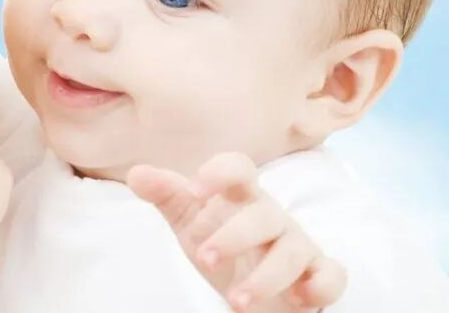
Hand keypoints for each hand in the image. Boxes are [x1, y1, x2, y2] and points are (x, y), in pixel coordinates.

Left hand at [127, 153, 345, 311]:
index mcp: (240, 197)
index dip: (219, 173)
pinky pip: (331, 275)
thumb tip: (136, 173)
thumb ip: (166, 196)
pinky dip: (321, 286)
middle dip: (234, 237)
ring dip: (266, 277)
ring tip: (236, 301)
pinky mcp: (318, 274)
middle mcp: (271, 216)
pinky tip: (298, 299)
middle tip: (203, 260)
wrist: (250, 286)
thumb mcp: (188, 221)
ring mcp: (297, 244)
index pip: (238, 167)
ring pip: (293, 250)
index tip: (195, 191)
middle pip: (263, 215)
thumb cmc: (219, 242)